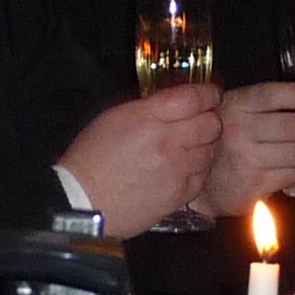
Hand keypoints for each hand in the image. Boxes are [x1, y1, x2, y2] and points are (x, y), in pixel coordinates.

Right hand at [60, 84, 219, 237]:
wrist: (84, 201)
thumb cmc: (92, 158)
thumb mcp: (113, 117)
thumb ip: (148, 107)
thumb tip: (176, 103)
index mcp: (146, 118)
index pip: (193, 98)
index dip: (208, 93)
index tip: (211, 94)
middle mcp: (166, 143)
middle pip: (211, 124)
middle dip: (210, 119)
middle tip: (202, 121)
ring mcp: (175, 171)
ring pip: (210, 152)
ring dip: (203, 147)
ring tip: (189, 148)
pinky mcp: (177, 195)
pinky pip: (202, 178)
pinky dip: (196, 171)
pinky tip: (182, 170)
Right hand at [200, 81, 294, 215]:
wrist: (199, 183)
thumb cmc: (225, 143)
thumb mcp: (236, 113)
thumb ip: (266, 107)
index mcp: (238, 105)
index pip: (274, 95)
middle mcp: (240, 130)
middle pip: (293, 127)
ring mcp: (246, 158)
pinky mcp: (252, 184)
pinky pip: (290, 175)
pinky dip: (294, 173)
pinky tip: (282, 169)